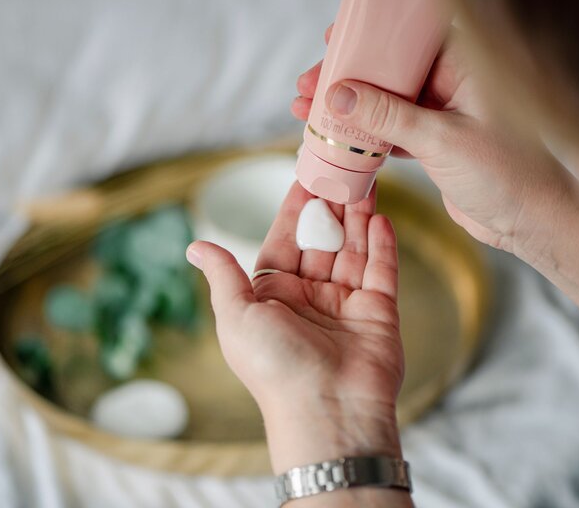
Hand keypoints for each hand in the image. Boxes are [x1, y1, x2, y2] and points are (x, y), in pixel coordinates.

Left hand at [186, 183, 409, 498]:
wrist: (326, 411)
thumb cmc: (273, 366)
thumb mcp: (236, 316)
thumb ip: (224, 275)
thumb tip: (195, 245)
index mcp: (274, 294)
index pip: (285, 239)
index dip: (295, 207)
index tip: (306, 174)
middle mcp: (310, 296)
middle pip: (322, 239)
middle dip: (331, 204)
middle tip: (341, 168)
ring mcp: (346, 303)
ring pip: (354, 249)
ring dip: (359, 216)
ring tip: (364, 181)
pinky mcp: (378, 312)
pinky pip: (381, 271)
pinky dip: (382, 245)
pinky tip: (382, 217)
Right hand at [292, 27, 573, 261]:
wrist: (531, 220)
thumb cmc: (510, 174)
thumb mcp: (441, 139)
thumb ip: (387, 117)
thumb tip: (340, 96)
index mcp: (464, 66)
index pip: (408, 40)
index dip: (369, 38)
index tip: (335, 39)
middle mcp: (452, 85)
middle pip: (389, 71)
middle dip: (347, 77)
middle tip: (312, 84)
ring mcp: (441, 115)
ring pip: (385, 104)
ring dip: (349, 109)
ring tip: (310, 111)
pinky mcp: (434, 145)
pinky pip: (391, 133)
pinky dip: (364, 136)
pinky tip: (338, 139)